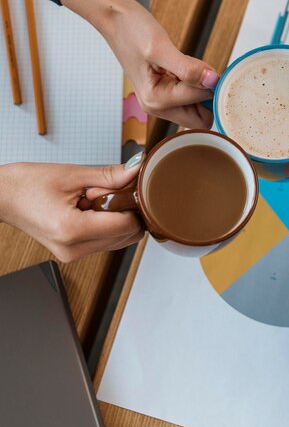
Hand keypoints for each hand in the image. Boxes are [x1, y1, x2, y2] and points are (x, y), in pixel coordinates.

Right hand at [0, 160, 144, 261]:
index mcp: (73, 230)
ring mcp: (73, 254)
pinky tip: (88, 209)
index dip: (131, 205)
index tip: (122, 188)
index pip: (126, 225)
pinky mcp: (72, 253)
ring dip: (115, 218)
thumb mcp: (73, 174)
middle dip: (124, 212)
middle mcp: (74, 249)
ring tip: (90, 200)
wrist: (2, 196)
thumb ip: (110, 176)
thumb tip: (137, 172)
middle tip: (101, 193)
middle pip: (126, 235)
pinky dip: (105, 224)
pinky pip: (105, 241)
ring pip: (119, 239)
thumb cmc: (29, 184)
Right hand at [60, 0, 217, 127]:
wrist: (116, 19)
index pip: (201, 105)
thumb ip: (188, 68)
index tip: (208, 67)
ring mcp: (161, 101)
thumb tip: (212, 82)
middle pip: (200, 118)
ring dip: (201, 87)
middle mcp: (158, 106)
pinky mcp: (165, 91)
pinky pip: (191, 95)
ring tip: (186, 64)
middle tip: (199, 68)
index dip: (211, 86)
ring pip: (198, 107)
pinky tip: (184, 66)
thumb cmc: (131, 30)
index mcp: (156, 101)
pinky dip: (195, 82)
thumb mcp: (161, 48)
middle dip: (207, 95)